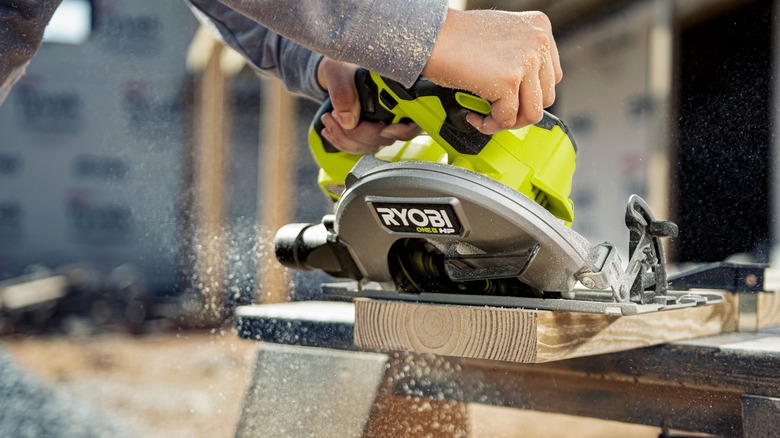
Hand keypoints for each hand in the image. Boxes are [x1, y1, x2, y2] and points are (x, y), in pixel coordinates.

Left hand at [316, 58, 419, 153]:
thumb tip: (348, 120)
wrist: (336, 73)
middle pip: (386, 138)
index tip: (385, 129)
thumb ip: (343, 92)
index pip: (414, 121)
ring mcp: (383, 126)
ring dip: (345, 139)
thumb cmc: (343, 67)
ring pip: (371, 146)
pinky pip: (360, 148)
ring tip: (329, 119)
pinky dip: (342, 143)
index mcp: (395, 93)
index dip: (404, 130)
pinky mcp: (371, 135)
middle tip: (336, 116)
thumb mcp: (338, 72)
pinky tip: (330, 130)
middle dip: (358, 134)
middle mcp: (393, 113)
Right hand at [422, 9, 562, 133]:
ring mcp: (526, 61)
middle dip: (519, 111)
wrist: (431, 35)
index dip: (530, 94)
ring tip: (486, 117)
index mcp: (539, 28)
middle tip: (496, 112)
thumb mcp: (501, 36)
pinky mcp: (508, 80)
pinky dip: (489, 125)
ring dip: (507, 122)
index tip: (512, 100)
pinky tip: (474, 115)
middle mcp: (538, 42)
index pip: (552, 77)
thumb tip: (524, 87)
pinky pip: (506, 119)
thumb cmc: (455, 37)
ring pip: (532, 113)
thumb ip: (519, 56)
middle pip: (545, 98)